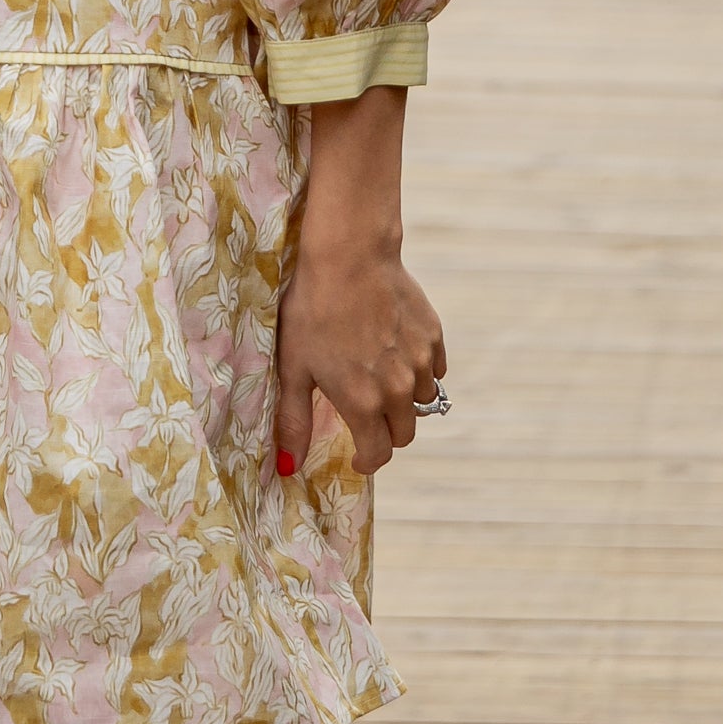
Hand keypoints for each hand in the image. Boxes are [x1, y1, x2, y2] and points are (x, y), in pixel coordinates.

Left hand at [273, 88, 446, 476]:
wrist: (349, 257)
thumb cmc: (312, 312)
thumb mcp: (294, 368)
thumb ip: (295, 421)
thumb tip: (288, 466)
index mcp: (365, 405)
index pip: (379, 455)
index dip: (366, 460)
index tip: (356, 456)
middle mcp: (400, 390)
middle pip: (403, 434)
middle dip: (385, 433)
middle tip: (363, 414)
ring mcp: (422, 363)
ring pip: (422, 402)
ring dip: (404, 401)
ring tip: (378, 376)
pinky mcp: (433, 337)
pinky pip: (434, 370)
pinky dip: (419, 371)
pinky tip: (394, 350)